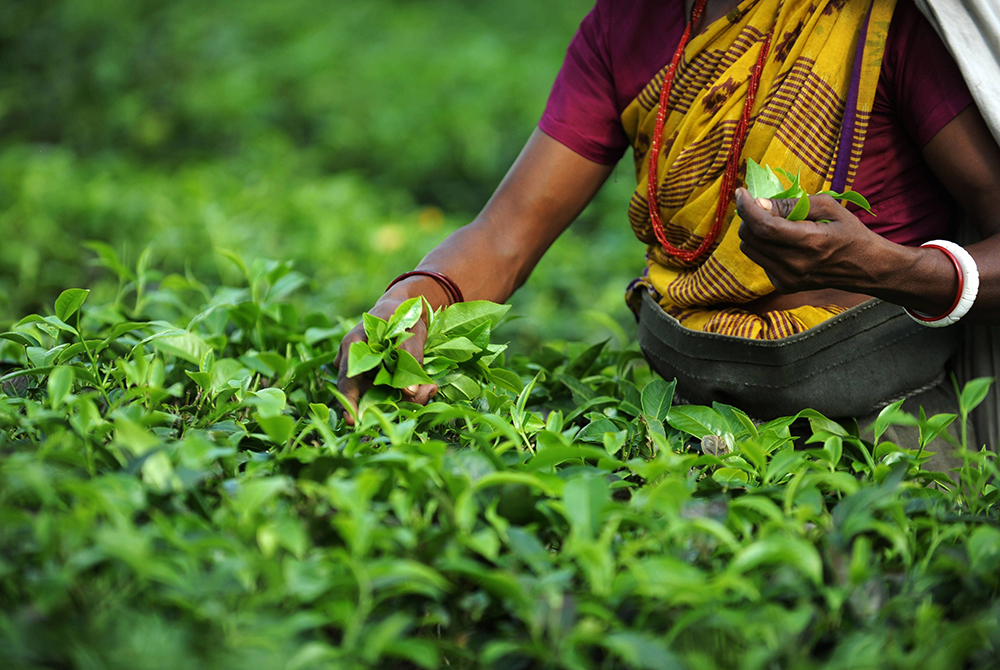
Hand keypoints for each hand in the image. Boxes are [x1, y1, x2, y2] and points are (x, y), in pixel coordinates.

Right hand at [333, 292, 438, 424]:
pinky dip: (409, 394)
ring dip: (405, 399)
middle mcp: (354, 363)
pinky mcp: (378, 379)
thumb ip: (409, 358)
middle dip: (389, 405)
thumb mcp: (409, 330)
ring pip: (380, 396)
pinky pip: (390, 393)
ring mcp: (365, 373)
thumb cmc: (402, 315)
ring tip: (430, 387)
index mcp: (354, 346)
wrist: (403, 309)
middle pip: (365, 395)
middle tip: (418, 401)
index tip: (354, 421)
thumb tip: (409, 392)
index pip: (346, 380)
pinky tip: (428, 386)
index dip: (348, 402)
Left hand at [735, 187, 892, 294]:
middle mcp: (795, 265)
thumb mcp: (828, 207)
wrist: (865, 268)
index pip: (765, 226)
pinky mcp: (783, 285)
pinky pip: (759, 260)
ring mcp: (787, 278)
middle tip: (760, 205)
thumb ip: (792, 204)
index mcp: (810, 242)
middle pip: (750, 237)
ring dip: (753, 231)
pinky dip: (763, 246)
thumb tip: (760, 203)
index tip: (741, 192)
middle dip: (748, 217)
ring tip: (774, 223)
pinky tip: (783, 242)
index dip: (747, 208)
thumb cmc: (849, 232)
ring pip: (749, 249)